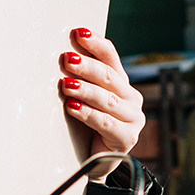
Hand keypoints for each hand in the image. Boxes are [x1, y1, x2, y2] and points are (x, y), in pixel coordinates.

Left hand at [59, 28, 143, 158]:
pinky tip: (72, 107)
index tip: (77, 33)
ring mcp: (133, 118)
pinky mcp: (127, 138)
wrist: (92, 161)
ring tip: (65, 84)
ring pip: (107, 100)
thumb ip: (77, 77)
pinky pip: (106, 123)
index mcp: (120, 83)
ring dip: (85, 90)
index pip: (110, 57)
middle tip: (67, 59)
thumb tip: (61, 53)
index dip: (95, 44)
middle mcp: (131, 98)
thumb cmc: (83, 124)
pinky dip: (88, 114)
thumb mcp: (80, 97)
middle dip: (86, 66)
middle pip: (109, 77)